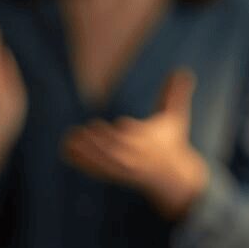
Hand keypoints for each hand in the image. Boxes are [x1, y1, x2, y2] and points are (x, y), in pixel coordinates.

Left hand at [60, 69, 208, 219]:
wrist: (172, 176)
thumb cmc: (171, 141)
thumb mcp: (176, 117)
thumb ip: (177, 94)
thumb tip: (183, 70)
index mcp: (151, 143)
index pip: (142, 137)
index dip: (132, 131)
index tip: (124, 123)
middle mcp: (136, 157)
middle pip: (119, 151)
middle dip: (104, 141)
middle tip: (89, 128)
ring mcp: (123, 169)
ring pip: (104, 161)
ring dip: (87, 151)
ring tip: (71, 137)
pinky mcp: (113, 175)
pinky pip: (95, 170)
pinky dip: (80, 161)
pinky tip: (65, 150)